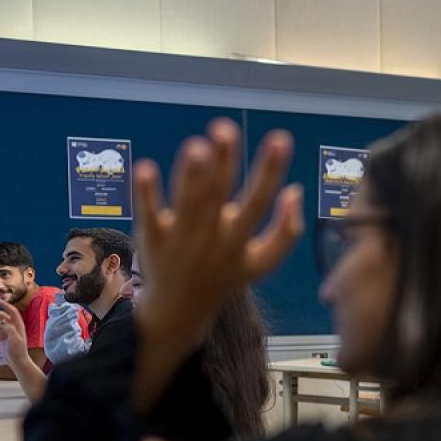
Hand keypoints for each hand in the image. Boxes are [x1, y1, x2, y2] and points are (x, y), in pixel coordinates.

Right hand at [0, 299, 28, 360]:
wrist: (17, 362)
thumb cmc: (18, 352)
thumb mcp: (15, 340)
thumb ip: (10, 330)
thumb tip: (4, 322)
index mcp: (18, 325)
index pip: (12, 311)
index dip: (5, 305)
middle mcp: (13, 327)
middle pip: (1, 316)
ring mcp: (7, 332)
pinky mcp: (2, 337)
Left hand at [133, 118, 302, 344]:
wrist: (181, 311)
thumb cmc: (224, 277)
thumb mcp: (263, 262)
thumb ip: (286, 231)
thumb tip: (295, 190)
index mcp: (240, 240)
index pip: (259, 201)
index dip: (271, 170)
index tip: (281, 138)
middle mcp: (211, 237)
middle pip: (218, 195)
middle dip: (224, 162)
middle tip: (226, 129)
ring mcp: (180, 238)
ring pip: (187, 202)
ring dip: (190, 175)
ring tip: (196, 146)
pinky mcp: (152, 238)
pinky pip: (148, 214)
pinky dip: (146, 193)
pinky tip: (145, 167)